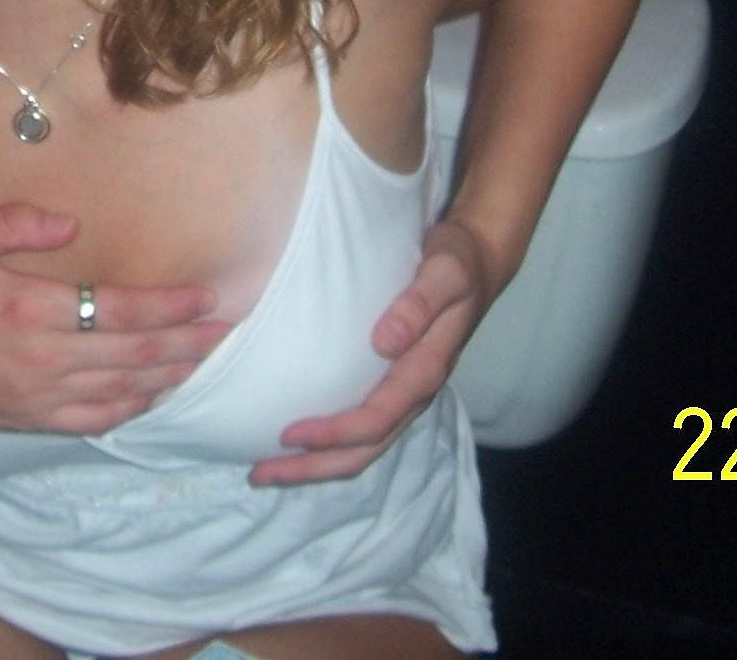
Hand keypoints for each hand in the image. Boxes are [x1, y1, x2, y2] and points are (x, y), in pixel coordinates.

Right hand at [0, 202, 234, 434]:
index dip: (170, 305)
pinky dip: (133, 407)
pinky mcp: (32, 421)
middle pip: (135, 352)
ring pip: (124, 388)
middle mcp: (44, 357)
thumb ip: (14, 222)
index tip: (207, 296)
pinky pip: (96, 419)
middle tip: (227, 328)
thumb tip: (70, 224)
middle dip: (188, 341)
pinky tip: (155, 393)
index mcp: (30, 308)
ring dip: (171, 374)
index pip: (120, 309)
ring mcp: (40, 395)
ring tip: (206, 356)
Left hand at [250, 217, 497, 485]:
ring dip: (316, 464)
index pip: (377, 418)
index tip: (290, 434)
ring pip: (362, 447)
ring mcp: (403, 394)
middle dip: (314, 466)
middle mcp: (413, 393)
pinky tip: (295, 440)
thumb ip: (419, 304)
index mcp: (425, 370)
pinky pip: (360, 428)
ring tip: (266, 469)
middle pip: (364, 449)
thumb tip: (386, 342)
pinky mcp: (391, 385)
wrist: (476, 263)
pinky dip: (327, 443)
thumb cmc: (455, 264)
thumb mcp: (445, 273)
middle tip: (260, 473)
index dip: (334, 433)